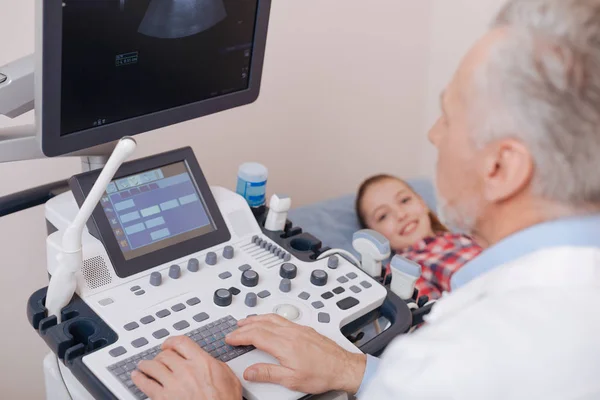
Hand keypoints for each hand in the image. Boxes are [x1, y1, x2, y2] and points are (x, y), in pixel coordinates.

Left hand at [131, 336, 241, 399]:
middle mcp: (185, 370)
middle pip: (165, 355)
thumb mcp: (229, 378)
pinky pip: (146, 384)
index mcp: (201, 362)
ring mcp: (173, 384)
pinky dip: (139, 379)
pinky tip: (137, 377)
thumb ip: (216, 366)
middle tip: (158, 358)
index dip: (171, 342)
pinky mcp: (163, 398)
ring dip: (146, 365)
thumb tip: (211, 362)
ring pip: (153, 366)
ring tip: (143, 365)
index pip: (181, 342)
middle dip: (160, 356)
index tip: (168, 344)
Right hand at [226, 314, 365, 394]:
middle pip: (261, 324)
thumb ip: (268, 374)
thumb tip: (250, 371)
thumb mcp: (292, 380)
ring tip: (246, 321)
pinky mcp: (305, 329)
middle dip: (244, 326)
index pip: (256, 335)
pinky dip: (269, 318)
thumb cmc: (322, 374)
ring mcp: (299, 328)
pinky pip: (282, 318)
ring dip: (256, 318)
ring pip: (272, 318)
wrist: (344, 367)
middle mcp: (291, 333)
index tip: (230, 338)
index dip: (240, 336)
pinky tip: (269, 321)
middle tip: (233, 330)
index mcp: (285, 344)